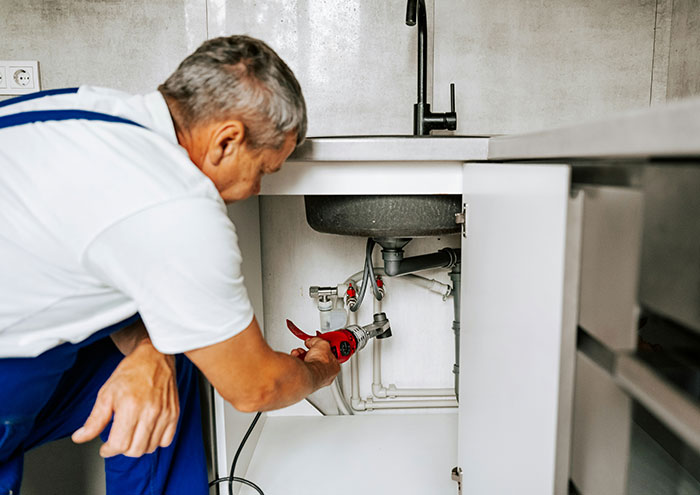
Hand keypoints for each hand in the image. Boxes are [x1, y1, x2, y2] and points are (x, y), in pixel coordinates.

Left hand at [71, 339, 179, 457]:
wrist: (155, 357)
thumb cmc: (130, 373)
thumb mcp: (106, 394)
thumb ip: (94, 420)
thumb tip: (80, 437)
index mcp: (131, 406)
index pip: (120, 444)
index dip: (108, 450)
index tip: (105, 447)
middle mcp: (150, 411)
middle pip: (135, 450)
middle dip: (122, 449)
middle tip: (118, 439)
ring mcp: (165, 413)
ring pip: (150, 447)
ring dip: (138, 446)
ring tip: (132, 434)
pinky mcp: (174, 413)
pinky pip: (166, 441)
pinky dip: (155, 441)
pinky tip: (147, 431)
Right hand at [300, 337, 339, 387]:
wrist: (307, 373)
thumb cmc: (319, 363)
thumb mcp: (322, 344)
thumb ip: (317, 340)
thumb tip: (312, 340)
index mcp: (335, 367)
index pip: (332, 355)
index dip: (325, 348)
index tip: (320, 344)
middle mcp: (326, 375)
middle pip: (318, 359)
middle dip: (311, 351)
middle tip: (309, 347)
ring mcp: (315, 379)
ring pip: (309, 364)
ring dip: (303, 356)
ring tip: (300, 352)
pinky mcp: (305, 380)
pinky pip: (301, 368)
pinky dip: (298, 362)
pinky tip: (296, 357)